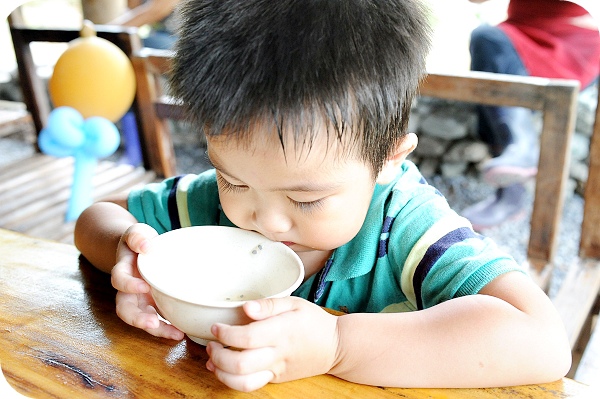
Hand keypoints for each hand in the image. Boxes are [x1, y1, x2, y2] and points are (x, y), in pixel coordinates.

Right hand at [112, 223, 184, 339]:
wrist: (141, 249)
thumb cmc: (139, 240)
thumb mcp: (136, 232)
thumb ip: (137, 237)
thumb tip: (145, 245)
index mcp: (123, 271)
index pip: (119, 280)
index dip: (129, 285)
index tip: (144, 286)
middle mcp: (128, 290)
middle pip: (125, 309)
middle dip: (137, 319)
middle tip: (153, 323)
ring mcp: (140, 300)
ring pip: (142, 319)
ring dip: (157, 330)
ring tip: (176, 334)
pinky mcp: (153, 304)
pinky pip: (158, 319)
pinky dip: (168, 327)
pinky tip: (182, 332)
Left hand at [205, 297, 339, 391]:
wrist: (336, 347)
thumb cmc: (314, 321)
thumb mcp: (295, 303)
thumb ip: (269, 304)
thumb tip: (246, 308)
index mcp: (281, 332)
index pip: (247, 338)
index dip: (225, 334)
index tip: (216, 327)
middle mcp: (278, 354)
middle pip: (240, 364)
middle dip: (218, 355)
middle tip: (212, 343)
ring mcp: (277, 370)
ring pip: (243, 382)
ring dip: (221, 373)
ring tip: (213, 359)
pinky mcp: (276, 379)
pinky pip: (251, 385)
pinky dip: (232, 381)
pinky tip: (224, 370)